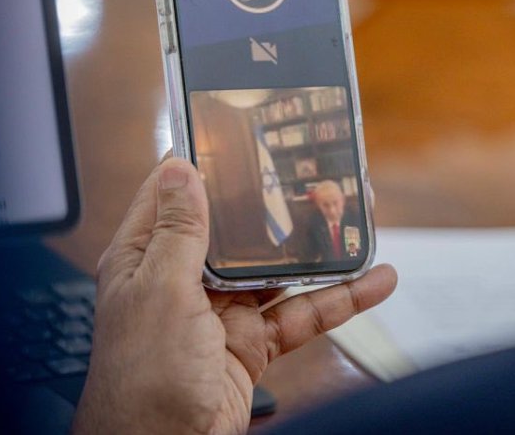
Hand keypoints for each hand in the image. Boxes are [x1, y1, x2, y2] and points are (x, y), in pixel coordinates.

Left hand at [73, 158, 396, 434]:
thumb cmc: (142, 381)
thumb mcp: (160, 291)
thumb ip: (179, 231)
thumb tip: (183, 168)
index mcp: (146, 258)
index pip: (176, 194)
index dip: (206, 162)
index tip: (241, 133)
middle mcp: (182, 281)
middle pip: (238, 230)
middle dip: (278, 206)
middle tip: (319, 178)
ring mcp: (220, 314)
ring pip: (278, 271)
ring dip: (317, 251)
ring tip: (355, 224)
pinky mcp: (252, 344)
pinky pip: (302, 313)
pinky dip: (340, 299)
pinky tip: (372, 282)